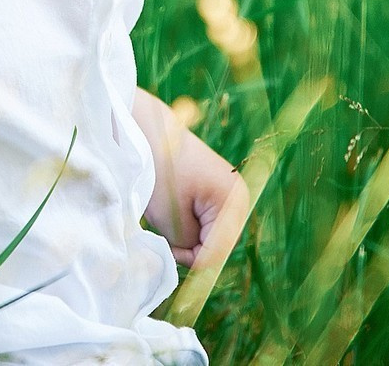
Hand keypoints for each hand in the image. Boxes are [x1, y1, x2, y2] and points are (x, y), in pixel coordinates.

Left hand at [136, 90, 250, 268]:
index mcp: (233, 203)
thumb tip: (198, 257)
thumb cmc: (159, 171)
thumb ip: (189, 245)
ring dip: (188, 234)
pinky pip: (205, 222)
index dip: (189, 258)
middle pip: (217, 246)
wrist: (149, 130)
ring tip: (168, 213)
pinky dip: (188, 222)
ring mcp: (228, 195)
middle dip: (190, 246)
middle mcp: (238, 200)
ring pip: (210, 236)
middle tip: (164, 228)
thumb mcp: (171, 218)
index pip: (217, 253)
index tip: (166, 245)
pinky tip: (173, 206)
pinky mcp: (216, 192)